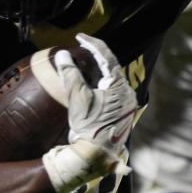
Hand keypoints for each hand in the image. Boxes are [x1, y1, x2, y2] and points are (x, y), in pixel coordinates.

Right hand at [41, 39, 135, 192]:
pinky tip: (93, 84)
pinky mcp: (124, 112)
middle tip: (83, 49)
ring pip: (113, 79)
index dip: (93, 44)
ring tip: (86, 64)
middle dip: (97, 57)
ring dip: (100, 71)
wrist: (95, 155)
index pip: (107, 57)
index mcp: (119, 87)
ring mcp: (128, 103)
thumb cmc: (87, 127)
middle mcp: (128, 93)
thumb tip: (63, 54)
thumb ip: (70, 74)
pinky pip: (114, 90)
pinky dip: (103, 84)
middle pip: (112, 67)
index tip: (80, 37)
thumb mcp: (77, 98)